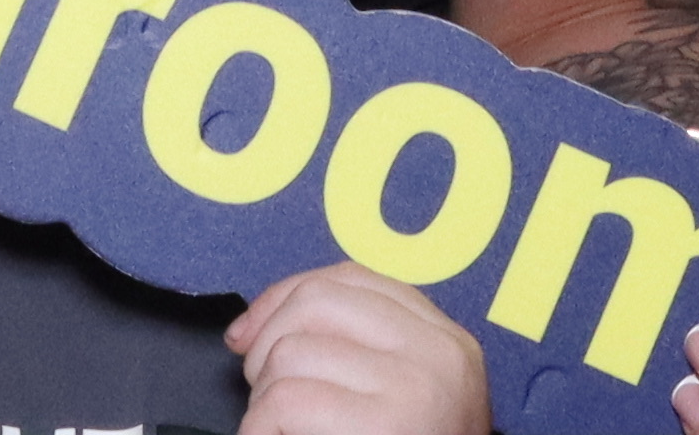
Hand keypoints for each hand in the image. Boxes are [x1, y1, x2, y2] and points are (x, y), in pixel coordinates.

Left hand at [230, 264, 489, 434]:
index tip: (251, 334)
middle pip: (317, 304)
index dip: (286, 297)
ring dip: (264, 399)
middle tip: (266, 398)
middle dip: (269, 345)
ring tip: (281, 433)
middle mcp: (439, 356)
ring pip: (291, 354)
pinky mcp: (383, 426)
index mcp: (447, 343)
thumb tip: (254, 327)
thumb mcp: (400, 398)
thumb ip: (354, 351)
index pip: (353, 279)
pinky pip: (284, 401)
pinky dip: (259, 429)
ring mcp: (414, 390)